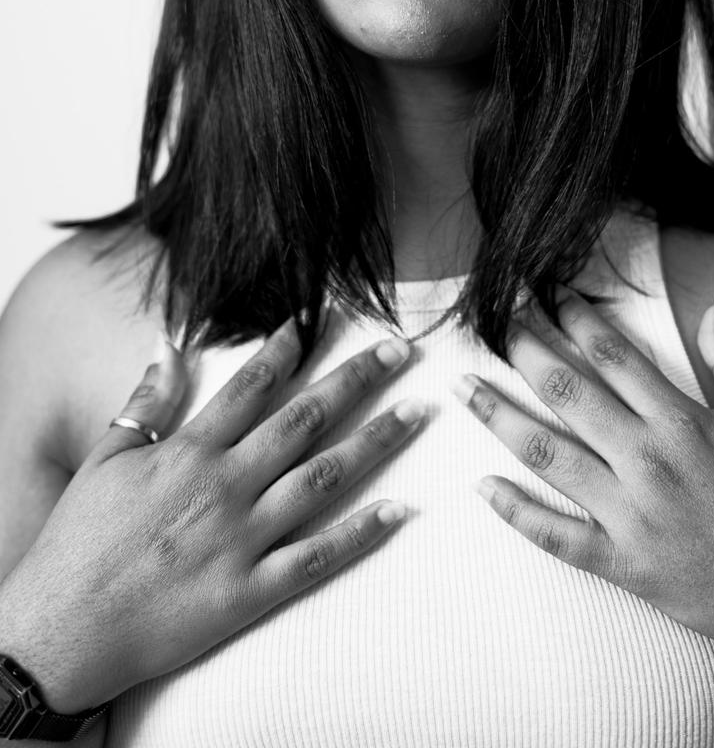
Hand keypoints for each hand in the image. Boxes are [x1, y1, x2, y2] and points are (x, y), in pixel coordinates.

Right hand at [0, 322, 421, 711]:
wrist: (61, 632)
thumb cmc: (79, 543)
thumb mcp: (105, 458)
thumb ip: (145, 401)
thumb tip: (168, 345)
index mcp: (190, 450)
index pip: (253, 384)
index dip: (292, 346)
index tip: (325, 316)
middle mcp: (225, 485)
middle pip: (304, 419)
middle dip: (357, 380)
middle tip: (400, 350)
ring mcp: (242, 539)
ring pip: (323, 478)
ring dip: (375, 442)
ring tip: (417, 413)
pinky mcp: (249, 590)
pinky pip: (317, 557)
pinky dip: (361, 534)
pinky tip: (400, 510)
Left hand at [451, 290, 713, 684]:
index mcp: (683, 421)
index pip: (613, 355)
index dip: (573, 319)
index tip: (545, 295)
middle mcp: (649, 461)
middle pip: (568, 392)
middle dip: (524, 349)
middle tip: (492, 320)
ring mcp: (632, 514)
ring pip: (549, 455)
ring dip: (500, 418)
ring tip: (464, 389)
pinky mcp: (624, 564)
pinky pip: (556, 537)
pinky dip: (516, 512)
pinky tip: (482, 486)